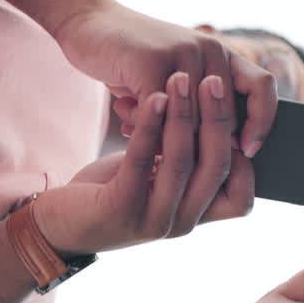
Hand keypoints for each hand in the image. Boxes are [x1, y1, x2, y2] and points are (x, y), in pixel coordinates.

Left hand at [32, 71, 253, 255]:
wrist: (57, 222)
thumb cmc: (114, 190)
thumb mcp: (159, 177)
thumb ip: (191, 161)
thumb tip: (222, 116)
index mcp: (197, 215)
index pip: (244, 194)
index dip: (246, 151)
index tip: (237, 107)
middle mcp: (182, 222)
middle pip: (218, 167)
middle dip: (219, 118)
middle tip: (214, 81)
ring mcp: (153, 220)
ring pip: (182, 162)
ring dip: (184, 115)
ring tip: (181, 79)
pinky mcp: (120, 209)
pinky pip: (141, 161)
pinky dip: (150, 125)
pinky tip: (152, 98)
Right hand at [52, 0, 275, 157]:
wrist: (88, 21)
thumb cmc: (135, 61)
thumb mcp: (176, 78)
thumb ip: (201, 106)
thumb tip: (228, 154)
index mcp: (223, 54)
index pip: (262, 88)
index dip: (262, 122)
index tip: (249, 152)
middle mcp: (210, 49)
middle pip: (224, 116)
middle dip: (198, 144)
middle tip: (168, 151)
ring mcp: (183, 53)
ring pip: (191, 120)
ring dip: (164, 137)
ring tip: (141, 133)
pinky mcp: (152, 60)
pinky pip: (159, 113)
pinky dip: (144, 127)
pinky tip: (128, 125)